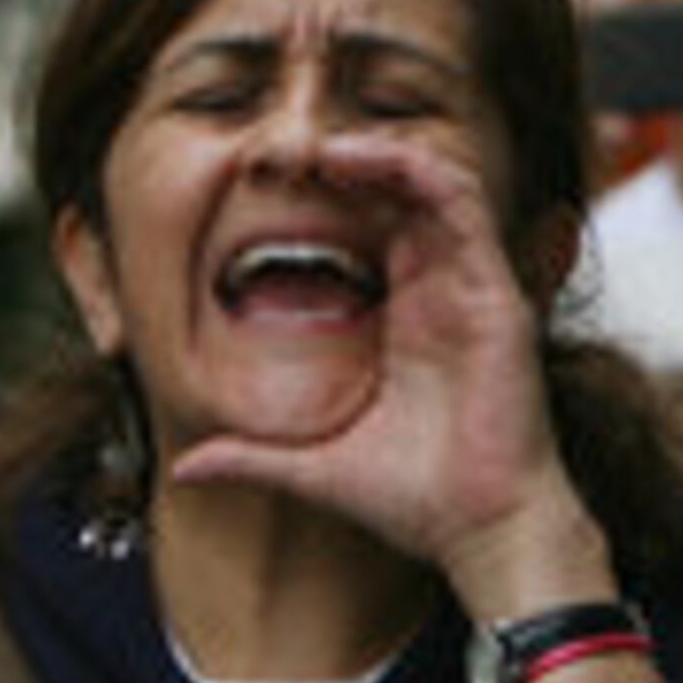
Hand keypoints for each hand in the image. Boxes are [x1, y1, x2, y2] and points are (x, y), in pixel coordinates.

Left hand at [168, 136, 588, 582]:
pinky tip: (369, 161)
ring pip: (433, 184)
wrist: (486, 536)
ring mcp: (470, 289)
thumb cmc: (419, 504)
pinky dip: (420, 171)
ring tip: (324, 145)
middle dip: (349, 160)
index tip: (269, 184)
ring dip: (381, 152)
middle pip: (400, 194)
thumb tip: (186, 467)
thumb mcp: (315, 471)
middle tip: (288, 147)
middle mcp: (439, 294)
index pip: (372, 229)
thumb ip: (253, 460)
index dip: (329, 196)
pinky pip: (464, 206)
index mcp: (403, 321)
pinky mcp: (496, 294)